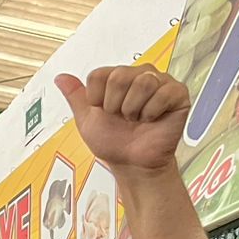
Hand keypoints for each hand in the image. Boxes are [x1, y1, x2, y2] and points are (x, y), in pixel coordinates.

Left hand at [56, 67, 189, 175]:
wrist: (132, 163)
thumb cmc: (114, 142)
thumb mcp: (87, 120)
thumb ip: (75, 96)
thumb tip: (61, 77)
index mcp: (118, 78)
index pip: (99, 74)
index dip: (97, 99)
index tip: (105, 113)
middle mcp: (139, 75)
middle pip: (119, 76)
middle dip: (115, 105)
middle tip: (123, 118)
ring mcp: (161, 82)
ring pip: (142, 82)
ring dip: (134, 109)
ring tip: (137, 120)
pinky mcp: (178, 93)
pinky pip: (164, 93)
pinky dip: (152, 112)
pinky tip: (152, 119)